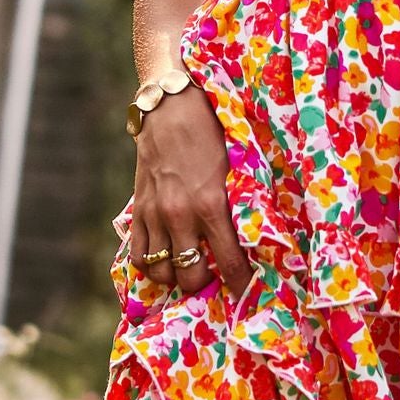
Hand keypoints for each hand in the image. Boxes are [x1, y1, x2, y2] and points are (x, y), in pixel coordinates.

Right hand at [128, 88, 256, 305]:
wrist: (171, 106)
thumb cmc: (213, 132)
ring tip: (190, 271)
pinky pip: (137, 256)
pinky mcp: (137, 210)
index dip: (241, 284)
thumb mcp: (238, 167)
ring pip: (161, 272)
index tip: (249, 293)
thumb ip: (243, 203)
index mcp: (211, 205)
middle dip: (205, 285)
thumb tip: (261, 234)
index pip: (230, 263)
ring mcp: (155, 215)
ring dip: (177, 277)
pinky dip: (151, 266)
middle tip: (216, 278)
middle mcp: (180, 216)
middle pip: (190, 277)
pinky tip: (164, 261)